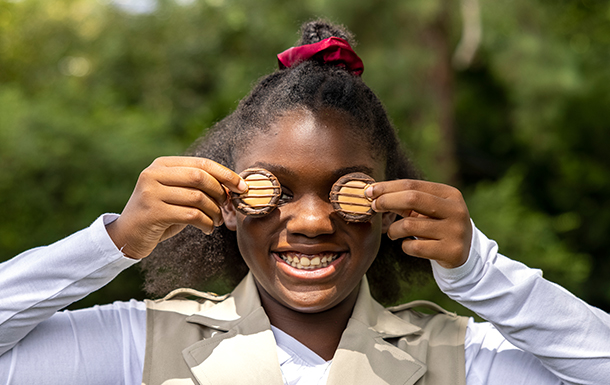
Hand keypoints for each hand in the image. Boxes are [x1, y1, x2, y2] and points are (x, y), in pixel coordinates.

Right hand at [106, 156, 246, 259]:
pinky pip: (191, 215)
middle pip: (200, 177)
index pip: (201, 163)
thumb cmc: (159, 214)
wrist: (126, 236)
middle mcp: (153, 174)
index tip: (242, 187)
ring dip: (215, 212)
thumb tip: (232, 185)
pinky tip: (207, 229)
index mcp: (162, 164)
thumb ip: (196, 186)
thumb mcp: (175, 194)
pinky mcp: (152, 212)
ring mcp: (151, 192)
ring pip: (198, 197)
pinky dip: (206, 223)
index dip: (226, 174)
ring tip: (217, 221)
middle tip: (227, 207)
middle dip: (220, 193)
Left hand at [366, 179, 471, 268]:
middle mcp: (456, 210)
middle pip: (412, 198)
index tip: (369, 191)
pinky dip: (404, 246)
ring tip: (393, 233)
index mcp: (450, 194)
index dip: (388, 187)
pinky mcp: (451, 252)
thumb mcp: (427, 209)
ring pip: (409, 226)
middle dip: (387, 201)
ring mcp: (455, 231)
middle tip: (374, 206)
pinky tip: (407, 244)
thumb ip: (405, 199)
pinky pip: (414, 247)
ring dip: (393, 230)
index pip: (412, 185)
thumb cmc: (437, 224)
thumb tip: (373, 192)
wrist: (464, 252)